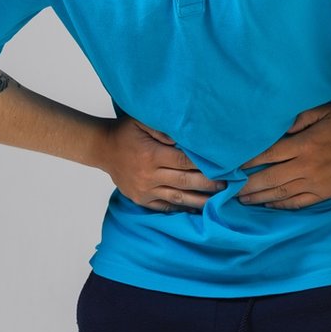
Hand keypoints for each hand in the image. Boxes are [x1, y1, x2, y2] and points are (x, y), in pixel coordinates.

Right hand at [100, 117, 225, 212]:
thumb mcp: (141, 121)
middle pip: (185, 181)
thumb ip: (162, 128)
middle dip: (208, 184)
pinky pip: (164, 207)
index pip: (184, 161)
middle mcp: (149, 175)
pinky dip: (181, 209)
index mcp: (151, 154)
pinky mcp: (141, 199)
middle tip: (228, 185)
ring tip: (219, 201)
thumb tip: (182, 138)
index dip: (204, 165)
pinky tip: (196, 210)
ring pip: (177, 198)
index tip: (223, 165)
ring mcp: (145, 190)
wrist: (102, 148)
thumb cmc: (125, 131)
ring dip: (199, 201)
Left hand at [238, 104, 330, 208]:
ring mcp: (313, 182)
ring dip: (259, 197)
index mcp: (303, 145)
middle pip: (269, 178)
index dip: (248, 161)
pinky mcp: (322, 193)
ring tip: (241, 200)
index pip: (268, 155)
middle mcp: (305, 166)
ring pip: (280, 193)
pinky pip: (297, 202)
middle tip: (229, 189)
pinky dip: (280, 205)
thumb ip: (300, 117)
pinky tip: (267, 205)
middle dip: (247, 185)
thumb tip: (281, 126)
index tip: (232, 166)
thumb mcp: (323, 111)